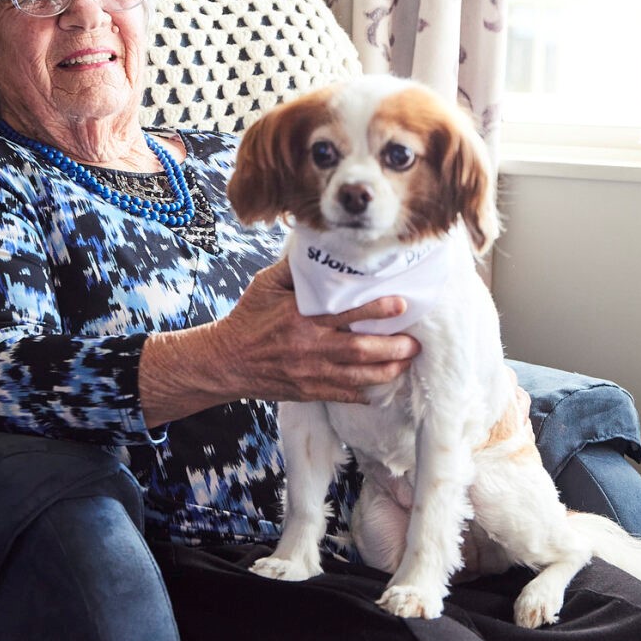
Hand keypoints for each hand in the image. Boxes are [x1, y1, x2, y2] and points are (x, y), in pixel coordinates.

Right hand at [139, 258, 419, 425]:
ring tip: (406, 362)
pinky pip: (343, 395)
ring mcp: (310, 373)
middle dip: (393, 348)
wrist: (225, 361)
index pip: (346, 314)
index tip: (400, 304)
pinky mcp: (308, 391)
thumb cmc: (247, 318)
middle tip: (415, 342)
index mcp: (301, 319)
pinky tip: (381, 385)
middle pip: (360, 352)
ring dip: (387, 371)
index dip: (376, 310)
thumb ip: (294, 268)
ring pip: (359, 377)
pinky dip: (365, 392)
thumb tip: (317, 245)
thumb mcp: (266, 285)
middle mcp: (310, 348)